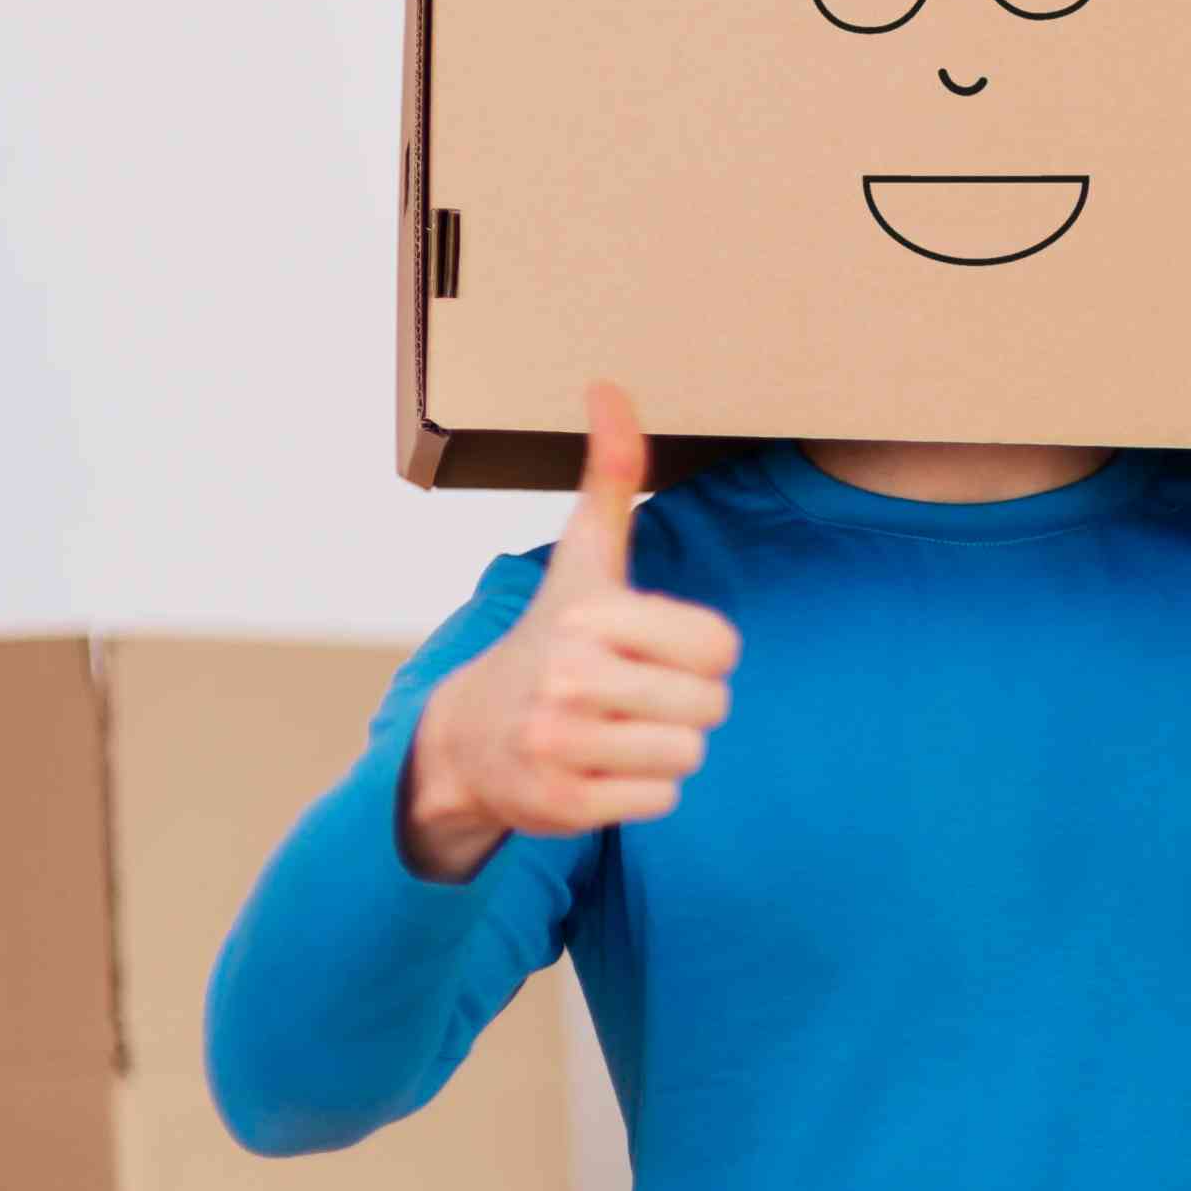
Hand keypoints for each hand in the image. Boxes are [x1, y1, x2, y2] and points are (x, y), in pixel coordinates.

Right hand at [401, 384, 740, 878]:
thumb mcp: (583, 559)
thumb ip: (611, 478)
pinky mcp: (562, 804)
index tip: (655, 647)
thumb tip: (609, 387)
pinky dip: (641, 791)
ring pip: (689, 755)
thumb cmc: (552, 637)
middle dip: (684, 704)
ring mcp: (561, 744)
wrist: (470, 734)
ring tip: (615, 729)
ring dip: (664, 748)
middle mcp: (569, 677)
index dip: (701, 652)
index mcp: (590, 615)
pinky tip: (599, 767)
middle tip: (632, 694)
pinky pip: (661, 801)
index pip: (720, 647)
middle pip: (711, 706)